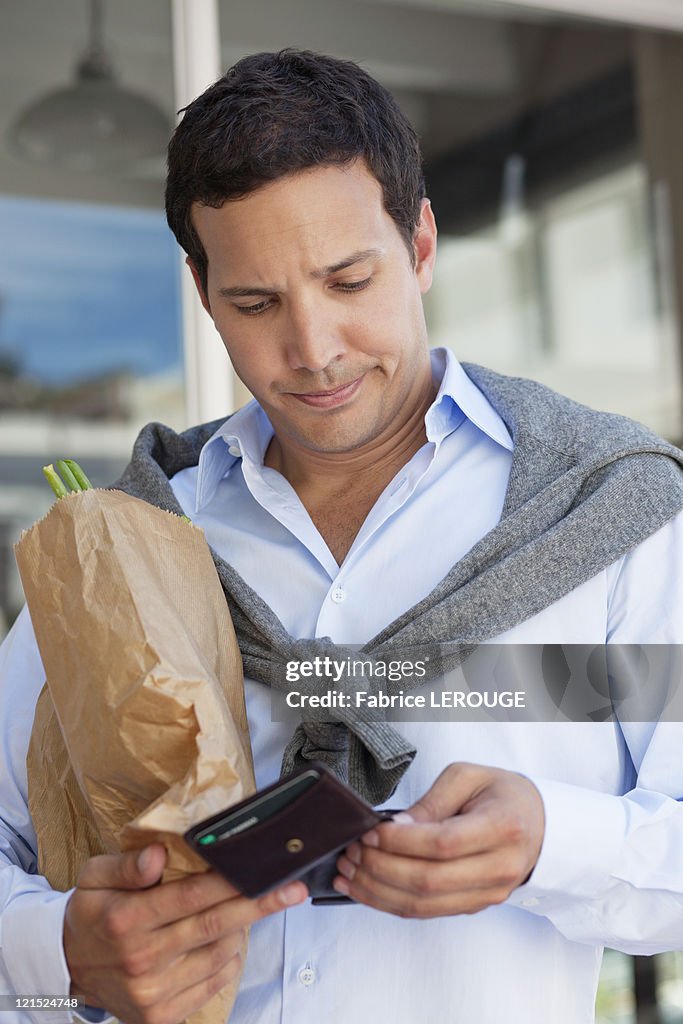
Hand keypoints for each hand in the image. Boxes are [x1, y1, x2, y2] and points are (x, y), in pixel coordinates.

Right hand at [64, 844, 306, 1023]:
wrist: (68, 968)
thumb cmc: (91, 912)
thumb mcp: (94, 877)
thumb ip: (127, 864)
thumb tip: (159, 853)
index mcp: (126, 919)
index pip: (191, 896)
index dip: (231, 882)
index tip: (264, 870)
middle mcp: (141, 958)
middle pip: (214, 926)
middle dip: (259, 905)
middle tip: (293, 890)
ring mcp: (153, 992)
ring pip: (219, 956)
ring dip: (243, 930)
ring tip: (252, 907)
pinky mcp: (161, 1015)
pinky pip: (212, 984)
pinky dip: (229, 959)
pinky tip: (231, 939)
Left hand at [333, 762, 543, 917]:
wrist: (539, 824)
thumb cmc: (501, 794)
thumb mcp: (467, 777)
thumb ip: (430, 802)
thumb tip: (394, 827)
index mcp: (503, 827)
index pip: (443, 844)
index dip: (401, 842)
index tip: (369, 830)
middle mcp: (500, 868)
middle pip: (429, 881)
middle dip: (380, 868)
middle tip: (351, 851)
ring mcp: (488, 894)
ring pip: (424, 906)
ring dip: (377, 891)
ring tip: (347, 872)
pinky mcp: (473, 907)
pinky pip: (426, 912)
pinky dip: (389, 903)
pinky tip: (363, 888)